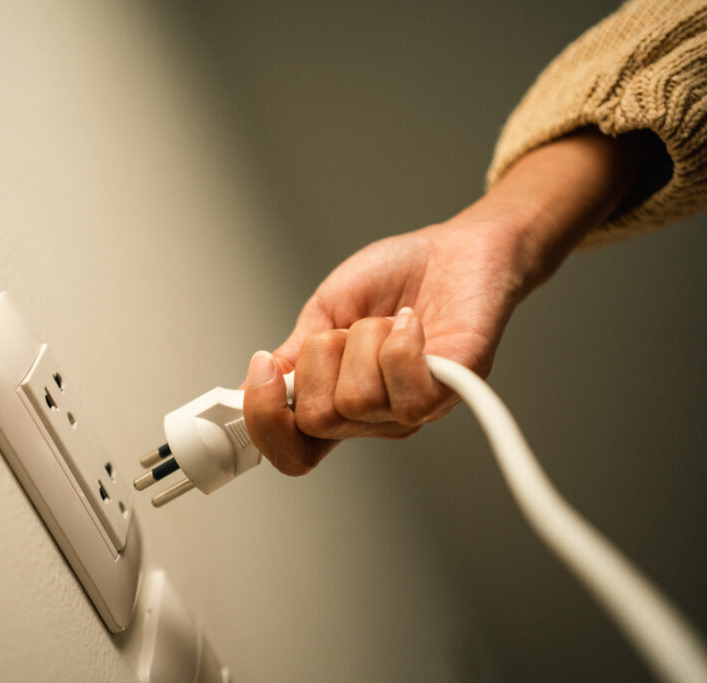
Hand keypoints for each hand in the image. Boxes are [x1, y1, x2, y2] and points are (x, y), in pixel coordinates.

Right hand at [243, 127, 661, 475]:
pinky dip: (401, 343)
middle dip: (320, 357)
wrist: (454, 247)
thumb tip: (252, 388)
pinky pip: (409, 392)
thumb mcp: (325, 312)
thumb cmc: (396, 278)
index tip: (264, 371)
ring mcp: (412, 407)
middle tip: (346, 329)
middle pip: (318, 420)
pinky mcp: (452, 389)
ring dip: (364, 341)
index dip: (266, 425)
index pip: (294, 452)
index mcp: (336, 401)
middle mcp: (374, 416)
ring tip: (387, 320)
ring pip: (357, 400)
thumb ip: (294, 356)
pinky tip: (410, 321)